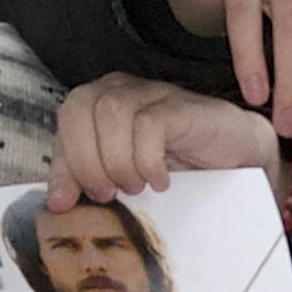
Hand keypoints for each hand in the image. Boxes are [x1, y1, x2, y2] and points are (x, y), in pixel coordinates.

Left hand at [46, 73, 283, 210]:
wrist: (236, 157)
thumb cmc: (178, 165)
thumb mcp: (124, 177)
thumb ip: (88, 180)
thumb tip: (55, 202)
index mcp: (100, 103)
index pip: (65, 119)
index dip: (64, 162)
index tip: (69, 203)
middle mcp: (121, 89)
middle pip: (80, 107)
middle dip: (87, 160)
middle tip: (109, 193)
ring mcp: (152, 92)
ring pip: (112, 113)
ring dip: (118, 161)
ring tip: (137, 186)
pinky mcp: (180, 106)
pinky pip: (149, 124)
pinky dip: (148, 160)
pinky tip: (160, 180)